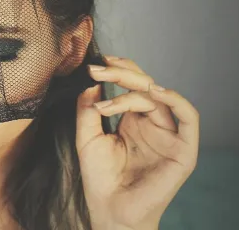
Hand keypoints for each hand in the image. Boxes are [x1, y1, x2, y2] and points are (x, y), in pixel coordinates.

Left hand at [75, 56, 199, 229]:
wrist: (109, 209)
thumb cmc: (100, 177)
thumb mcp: (87, 137)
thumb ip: (88, 110)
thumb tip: (92, 84)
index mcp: (133, 119)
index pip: (131, 86)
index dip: (116, 71)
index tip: (93, 65)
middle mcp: (152, 123)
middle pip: (144, 86)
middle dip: (120, 73)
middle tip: (97, 69)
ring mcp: (167, 135)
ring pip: (158, 97)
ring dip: (134, 86)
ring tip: (111, 80)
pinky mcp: (182, 150)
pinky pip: (189, 119)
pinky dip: (176, 100)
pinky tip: (155, 91)